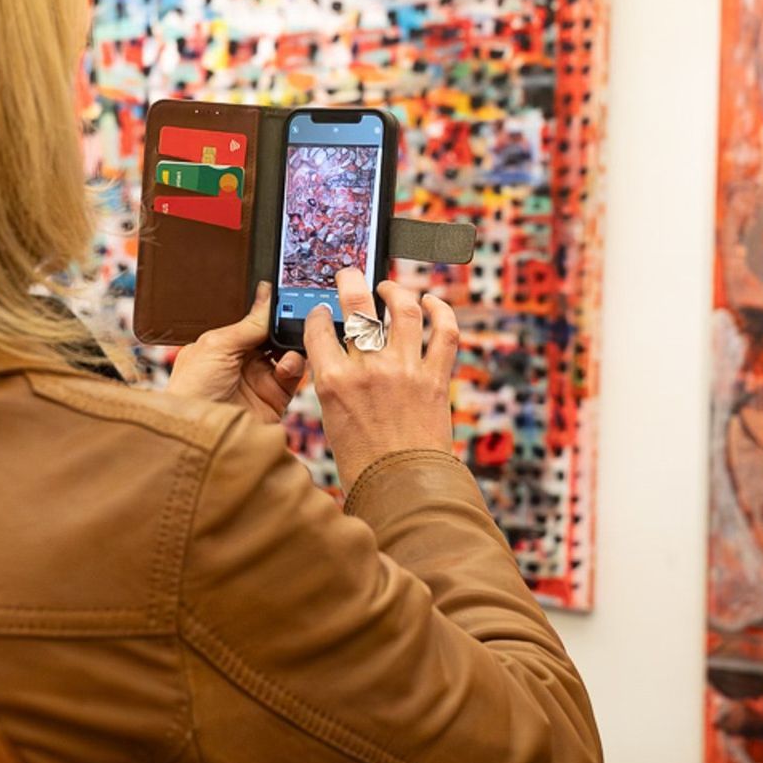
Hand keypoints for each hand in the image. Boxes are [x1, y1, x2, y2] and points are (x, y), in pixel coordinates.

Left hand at [167, 282, 307, 422]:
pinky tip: (287, 365)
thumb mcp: (217, 345)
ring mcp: (260, 379)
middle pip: (276, 336)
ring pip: (289, 353)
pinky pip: (294, 376)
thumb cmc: (192, 390)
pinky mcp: (275, 398)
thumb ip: (248, 324)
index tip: (287, 295)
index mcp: (226, 343)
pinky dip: (296, 366)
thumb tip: (266, 295)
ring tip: (290, 343)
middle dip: (287, 326)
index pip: (255, 321)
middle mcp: (244, 360)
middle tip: (297, 316)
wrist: (199, 432)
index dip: (271, 310)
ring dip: (293, 345)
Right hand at [305, 268, 458, 490]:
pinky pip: (444, 332)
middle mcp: (369, 369)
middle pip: (356, 306)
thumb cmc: (363, 462)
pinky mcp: (436, 377)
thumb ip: (334, 381)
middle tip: (348, 275)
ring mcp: (405, 370)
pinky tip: (432, 301)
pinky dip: (440, 310)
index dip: (318, 314)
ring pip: (402, 309)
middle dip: (350, 281)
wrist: (403, 488)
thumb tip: (340, 354)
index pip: (318, 328)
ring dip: (394, 290)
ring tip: (389, 288)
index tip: (322, 311)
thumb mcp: (332, 418)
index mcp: (334, 382)